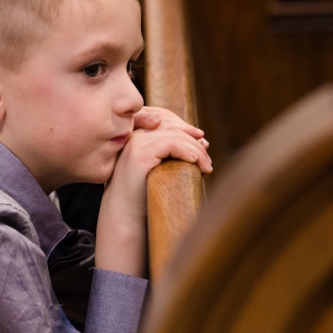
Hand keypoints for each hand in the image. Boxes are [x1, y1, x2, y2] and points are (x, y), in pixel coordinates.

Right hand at [95, 108, 210, 276]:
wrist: (124, 215)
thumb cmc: (142, 193)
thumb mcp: (159, 166)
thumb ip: (172, 150)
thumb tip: (202, 138)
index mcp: (134, 134)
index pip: (162, 117)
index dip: (184, 125)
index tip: (201, 139)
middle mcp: (132, 135)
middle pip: (170, 124)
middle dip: (193, 138)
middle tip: (207, 156)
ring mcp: (135, 143)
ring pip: (174, 135)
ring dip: (196, 149)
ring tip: (207, 165)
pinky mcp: (140, 154)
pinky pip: (171, 144)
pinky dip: (188, 152)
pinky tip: (197, 163)